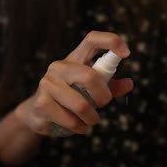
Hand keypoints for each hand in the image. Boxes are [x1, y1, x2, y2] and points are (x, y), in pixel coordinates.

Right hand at [15, 31, 133, 135]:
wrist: (37, 113)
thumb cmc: (69, 98)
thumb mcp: (91, 90)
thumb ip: (110, 87)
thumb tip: (129, 84)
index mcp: (75, 59)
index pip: (92, 39)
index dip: (111, 41)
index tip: (126, 54)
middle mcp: (60, 66)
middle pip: (90, 76)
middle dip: (103, 96)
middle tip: (104, 105)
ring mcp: (48, 83)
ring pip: (81, 104)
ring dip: (92, 118)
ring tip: (90, 121)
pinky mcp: (41, 103)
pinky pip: (70, 120)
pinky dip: (79, 128)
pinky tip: (77, 126)